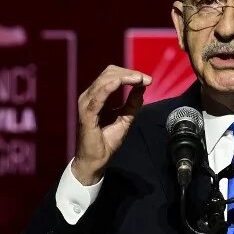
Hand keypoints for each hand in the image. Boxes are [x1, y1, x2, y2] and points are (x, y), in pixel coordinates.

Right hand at [72, 65, 151, 184]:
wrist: (96, 160)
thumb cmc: (106, 141)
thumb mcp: (125, 119)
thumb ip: (132, 103)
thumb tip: (141, 87)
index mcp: (96, 96)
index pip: (112, 75)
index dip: (129, 74)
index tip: (147, 79)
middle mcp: (89, 97)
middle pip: (109, 74)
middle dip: (129, 73)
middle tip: (146, 79)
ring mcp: (86, 104)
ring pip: (104, 80)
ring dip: (124, 77)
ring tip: (139, 79)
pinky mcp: (87, 114)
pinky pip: (98, 96)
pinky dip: (110, 86)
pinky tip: (121, 82)